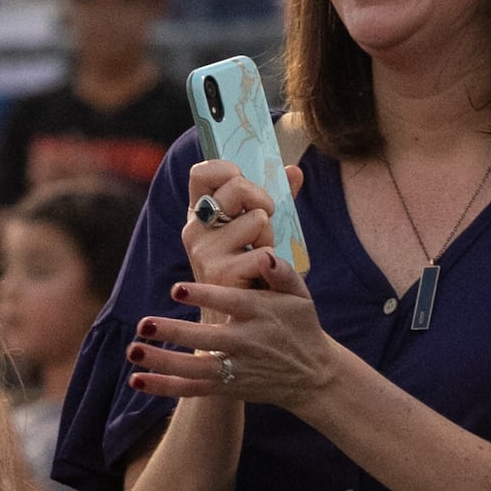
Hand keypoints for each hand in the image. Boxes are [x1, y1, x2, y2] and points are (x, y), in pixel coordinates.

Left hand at [125, 252, 333, 412]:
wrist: (312, 375)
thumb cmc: (301, 326)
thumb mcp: (301, 296)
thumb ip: (283, 273)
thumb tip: (266, 256)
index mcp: (262, 314)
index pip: (230, 303)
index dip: (204, 297)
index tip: (177, 289)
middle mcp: (247, 341)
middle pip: (207, 339)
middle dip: (175, 333)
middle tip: (143, 324)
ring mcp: (237, 368)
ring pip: (195, 367)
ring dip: (163, 361)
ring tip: (134, 349)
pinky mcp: (228, 387)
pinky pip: (192, 389)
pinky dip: (165, 387)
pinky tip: (137, 379)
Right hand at [182, 160, 305, 320]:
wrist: (244, 320)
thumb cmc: (253, 268)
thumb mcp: (261, 229)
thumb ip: (277, 197)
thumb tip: (294, 170)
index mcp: (200, 215)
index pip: (203, 173)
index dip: (229, 170)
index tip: (246, 183)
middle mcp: (195, 230)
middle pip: (237, 187)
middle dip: (264, 201)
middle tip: (264, 225)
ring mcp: (205, 252)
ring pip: (257, 219)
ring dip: (269, 236)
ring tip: (259, 255)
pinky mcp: (221, 274)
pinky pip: (265, 251)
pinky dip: (273, 261)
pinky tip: (260, 274)